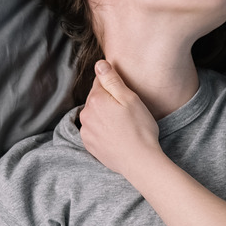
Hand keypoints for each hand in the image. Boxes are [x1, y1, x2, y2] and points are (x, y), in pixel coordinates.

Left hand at [79, 60, 161, 176]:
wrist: (139, 161)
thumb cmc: (139, 129)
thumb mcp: (130, 99)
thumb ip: (112, 79)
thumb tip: (99, 64)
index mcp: (96, 100)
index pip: (100, 81)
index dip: (114, 86)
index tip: (125, 95)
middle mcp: (85, 115)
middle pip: (96, 98)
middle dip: (108, 101)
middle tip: (127, 111)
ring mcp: (86, 131)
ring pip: (94, 115)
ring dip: (105, 116)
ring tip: (123, 125)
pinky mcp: (89, 145)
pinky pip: (94, 130)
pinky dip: (103, 130)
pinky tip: (117, 135)